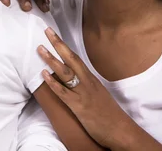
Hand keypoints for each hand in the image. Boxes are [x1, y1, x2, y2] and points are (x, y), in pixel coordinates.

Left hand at [38, 27, 135, 149]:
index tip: (53, 34)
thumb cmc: (109, 114)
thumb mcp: (97, 94)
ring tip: (40, 49)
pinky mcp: (79, 106)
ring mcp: (83, 93)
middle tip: (46, 31)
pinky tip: (44, 75)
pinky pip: (63, 93)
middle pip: (71, 59)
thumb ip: (86, 85)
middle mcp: (87, 82)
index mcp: (91, 79)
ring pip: (66, 73)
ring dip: (52, 60)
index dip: (63, 45)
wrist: (121, 130)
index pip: (75, 57)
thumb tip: (74, 78)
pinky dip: (53, 83)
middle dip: (58, 44)